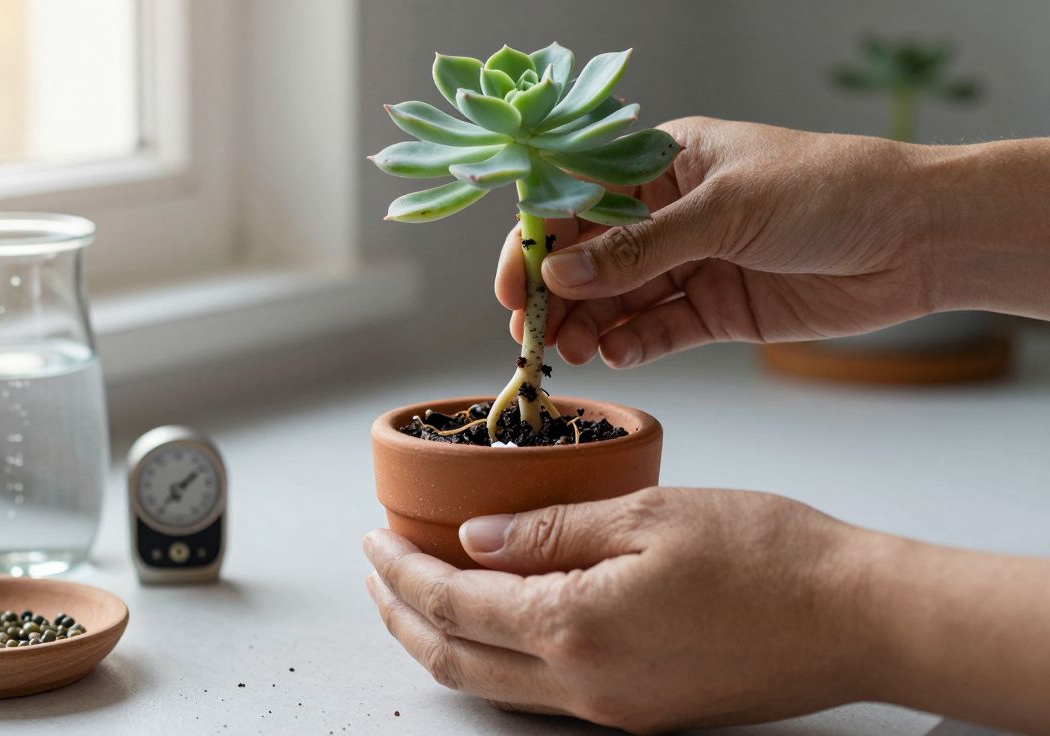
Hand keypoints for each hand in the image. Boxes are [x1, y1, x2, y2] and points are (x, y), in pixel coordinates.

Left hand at [362, 487, 871, 732]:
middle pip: (454, 661)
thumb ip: (550, 530)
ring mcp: (612, 709)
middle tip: (375, 568)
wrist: (858, 619)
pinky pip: (539, 692)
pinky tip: (495, 621)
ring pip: (492, 685)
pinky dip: (495, 656)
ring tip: (416, 594)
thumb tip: (472, 538)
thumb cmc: (769, 555)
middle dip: (400, 615)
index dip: (401, 570)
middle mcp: (584, 685)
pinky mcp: (640, 713)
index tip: (372, 537)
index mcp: (576, 628)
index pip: (453, 603)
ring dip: (441, 640)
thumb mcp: (649, 514)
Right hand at [495, 117, 944, 367]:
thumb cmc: (828, 190)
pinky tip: (615, 356)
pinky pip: (657, 331)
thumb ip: (639, 249)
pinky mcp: (716, 310)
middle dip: (555, 295)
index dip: (538, 240)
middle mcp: (667, 215)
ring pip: (616, 300)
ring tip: (567, 354)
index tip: (514, 284)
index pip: (577, 200)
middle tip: (531, 335)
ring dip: (586, 326)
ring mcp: (691, 263)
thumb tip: (560, 274)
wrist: (916, 238)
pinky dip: (632, 345)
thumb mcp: (725, 210)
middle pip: (588, 257)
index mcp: (662, 164)